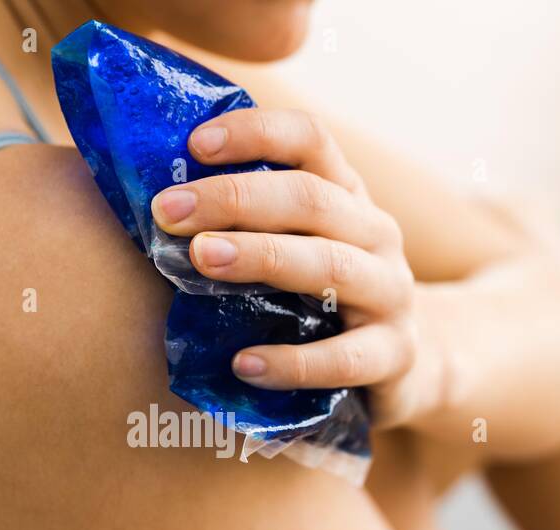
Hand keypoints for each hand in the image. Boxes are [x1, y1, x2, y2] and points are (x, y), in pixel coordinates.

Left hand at [150, 108, 443, 429]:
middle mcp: (376, 233)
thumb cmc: (324, 299)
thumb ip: (247, 224)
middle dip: (234, 198)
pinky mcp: (394, 355)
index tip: (195, 144)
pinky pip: (344, 358)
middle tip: (168, 211)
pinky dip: (292, 362)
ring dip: (260, 256)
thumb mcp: (297, 247)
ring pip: (330, 265)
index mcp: (346, 195)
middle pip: (310, 199)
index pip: (310, 140)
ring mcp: (391, 293)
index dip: (255, 133)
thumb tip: (156, 208)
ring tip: (200, 259)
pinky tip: (243, 364)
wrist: (403, 365)